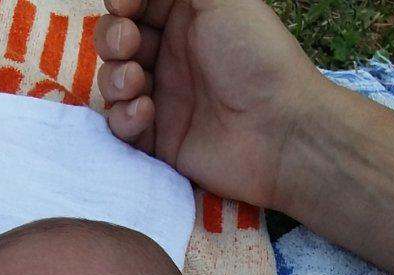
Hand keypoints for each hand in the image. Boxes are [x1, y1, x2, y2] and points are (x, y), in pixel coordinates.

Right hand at [95, 0, 323, 207]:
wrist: (281, 132)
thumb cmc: (257, 55)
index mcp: (186, 19)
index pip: (136, 5)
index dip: (123, 2)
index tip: (124, 4)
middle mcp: (172, 57)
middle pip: (117, 42)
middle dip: (112, 39)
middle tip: (129, 44)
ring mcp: (165, 100)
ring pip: (113, 84)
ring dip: (113, 79)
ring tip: (136, 83)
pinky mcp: (162, 142)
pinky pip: (123, 128)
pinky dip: (124, 119)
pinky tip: (146, 114)